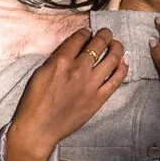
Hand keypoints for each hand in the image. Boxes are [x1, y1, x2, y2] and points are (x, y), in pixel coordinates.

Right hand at [9, 28, 127, 150]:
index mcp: (61, 61)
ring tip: (116, 44)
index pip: (80, 37)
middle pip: (98, 43)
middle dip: (105, 34)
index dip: (86, 32)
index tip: (88, 32)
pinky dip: (123, 67)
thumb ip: (57, 58)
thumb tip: (72, 49)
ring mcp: (91, 84)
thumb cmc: (34, 101)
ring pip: (112, 58)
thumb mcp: (40, 72)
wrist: (38, 128)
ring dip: (117, 46)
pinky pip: (117, 79)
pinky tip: (124, 60)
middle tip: (106, 32)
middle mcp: (79, 69)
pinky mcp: (99, 98)